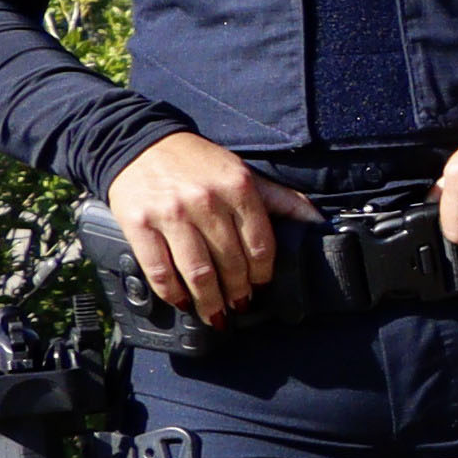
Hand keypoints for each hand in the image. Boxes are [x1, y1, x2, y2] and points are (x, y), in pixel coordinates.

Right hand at [105, 133, 305, 325]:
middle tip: (241, 305)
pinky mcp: (138, 224)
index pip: (261, 246)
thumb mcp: (243, 173)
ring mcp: (170, 214)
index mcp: (238, 188)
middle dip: (239, 293)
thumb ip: (281, 199)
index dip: (263, 274)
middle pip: (231, 264)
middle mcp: (206, 201)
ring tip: (217, 314)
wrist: (139, 143)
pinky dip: (173, 293)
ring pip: (198, 272)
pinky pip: (159, 270)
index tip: (261, 287)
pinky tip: (183, 301)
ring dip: (210, 301)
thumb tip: (319, 222)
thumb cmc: (198, 163)